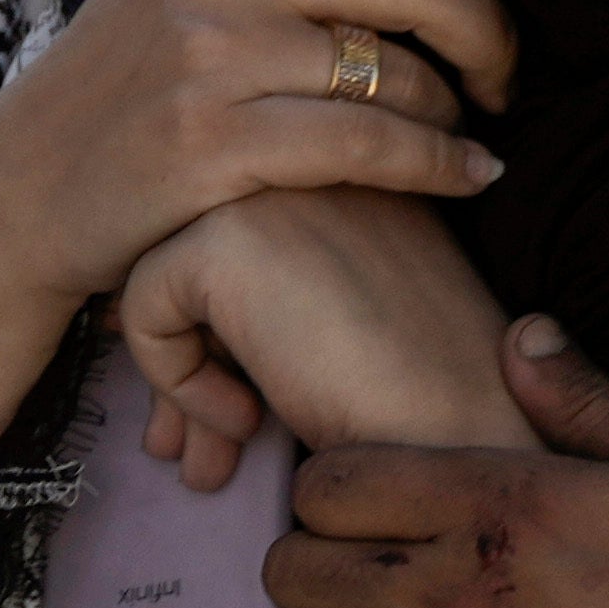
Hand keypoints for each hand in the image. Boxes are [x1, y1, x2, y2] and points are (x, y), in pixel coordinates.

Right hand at [0, 0, 518, 319]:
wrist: (25, 179)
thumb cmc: (130, 66)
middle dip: (494, 28)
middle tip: (511, 68)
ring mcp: (212, 50)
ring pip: (402, 69)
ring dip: (460, 107)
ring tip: (472, 126)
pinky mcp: (213, 140)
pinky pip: (370, 144)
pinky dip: (440, 164)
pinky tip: (469, 175)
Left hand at [120, 187, 522, 480]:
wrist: (463, 434)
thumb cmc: (429, 402)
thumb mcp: (343, 329)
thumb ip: (270, 313)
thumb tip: (153, 357)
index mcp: (351, 167)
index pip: (238, 228)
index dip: (223, 328)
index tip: (242, 405)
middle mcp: (308, 155)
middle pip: (192, 246)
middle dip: (188, 355)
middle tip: (211, 443)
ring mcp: (267, 185)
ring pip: (156, 267)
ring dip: (177, 375)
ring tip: (223, 452)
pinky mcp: (227, 238)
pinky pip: (145, 305)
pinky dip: (174, 381)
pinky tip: (242, 422)